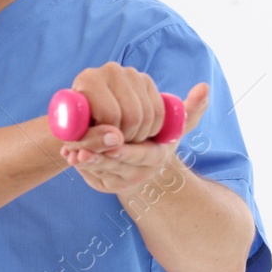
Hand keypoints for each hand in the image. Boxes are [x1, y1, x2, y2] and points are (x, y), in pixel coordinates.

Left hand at [62, 83, 209, 194]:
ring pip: (101, 171)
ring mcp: (119, 180)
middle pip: (117, 165)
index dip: (126, 149)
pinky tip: (68, 155)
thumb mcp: (174, 127)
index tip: (114, 140)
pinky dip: (79, 166)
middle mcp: (138, 173)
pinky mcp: (102, 183)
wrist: (142, 166)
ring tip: (71, 151)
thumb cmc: (157, 140)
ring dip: (85, 161)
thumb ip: (189, 109)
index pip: (141, 155)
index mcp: (155, 158)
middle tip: (83, 147)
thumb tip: (204, 88)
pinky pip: (89, 175)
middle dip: (100, 157)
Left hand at [69, 62, 165, 143]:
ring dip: (139, 136)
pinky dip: (152, 129)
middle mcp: (110, 70)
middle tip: (116, 144)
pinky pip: (158, 111)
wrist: (89, 113)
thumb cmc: (78, 128)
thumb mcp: (78, 139)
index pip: (110, 114)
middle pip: (132, 115)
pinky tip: (138, 132)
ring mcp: (131, 73)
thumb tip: (116, 139)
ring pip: (148, 115)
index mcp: (88, 80)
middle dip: (127, 138)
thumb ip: (92, 141)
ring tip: (123, 139)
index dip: (110, 137)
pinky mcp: (146, 80)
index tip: (103, 143)